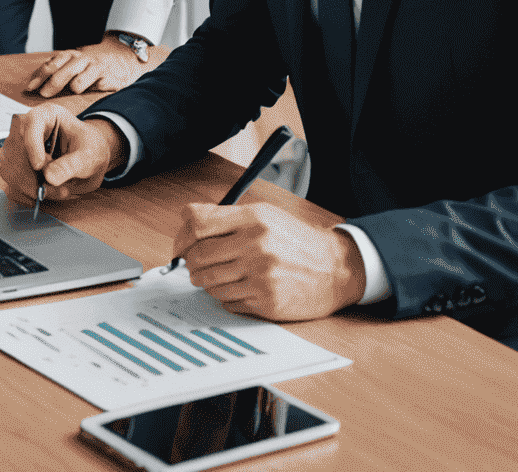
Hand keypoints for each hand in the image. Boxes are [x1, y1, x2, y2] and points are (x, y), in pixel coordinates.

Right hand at [0, 104, 127, 203]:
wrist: (90, 161)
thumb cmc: (90, 150)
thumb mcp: (89, 156)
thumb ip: (71, 165)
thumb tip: (49, 177)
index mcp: (47, 114)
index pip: (31, 122)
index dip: (32, 145)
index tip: (39, 166)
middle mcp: (28, 127)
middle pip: (15, 146)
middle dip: (30, 173)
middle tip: (52, 189)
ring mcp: (20, 145)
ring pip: (9, 164)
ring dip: (29, 184)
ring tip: (55, 191)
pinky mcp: (17, 163)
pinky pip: (11, 178)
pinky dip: (25, 191)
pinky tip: (45, 193)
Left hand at [26, 36, 146, 97]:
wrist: (120, 60)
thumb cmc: (89, 67)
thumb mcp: (72, 65)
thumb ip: (56, 71)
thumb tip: (33, 86)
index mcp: (69, 56)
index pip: (51, 64)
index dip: (39, 76)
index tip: (30, 88)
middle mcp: (81, 59)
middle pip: (63, 70)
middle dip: (52, 83)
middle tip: (43, 94)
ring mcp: (94, 67)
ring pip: (78, 78)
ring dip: (71, 86)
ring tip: (67, 92)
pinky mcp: (106, 77)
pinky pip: (94, 85)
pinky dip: (88, 89)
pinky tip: (84, 93)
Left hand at [172, 201, 366, 320]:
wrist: (336, 268)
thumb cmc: (296, 240)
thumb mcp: (263, 214)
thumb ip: (225, 216)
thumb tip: (187, 222)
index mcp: (252, 219)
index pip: (197, 225)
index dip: (181, 237)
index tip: (181, 245)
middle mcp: (255, 246)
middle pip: (198, 256)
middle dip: (190, 263)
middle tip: (194, 265)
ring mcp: (261, 276)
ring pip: (209, 282)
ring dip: (205, 282)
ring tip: (215, 277)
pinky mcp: (267, 301)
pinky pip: (227, 302)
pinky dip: (224, 297)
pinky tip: (236, 288)